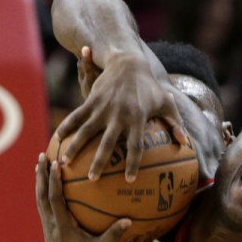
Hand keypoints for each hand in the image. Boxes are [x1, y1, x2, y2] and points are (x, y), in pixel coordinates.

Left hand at [35, 153, 129, 241]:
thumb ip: (114, 235)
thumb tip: (128, 220)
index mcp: (63, 227)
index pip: (56, 200)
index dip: (54, 181)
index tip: (55, 163)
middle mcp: (51, 225)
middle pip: (42, 195)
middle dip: (41, 175)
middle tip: (42, 155)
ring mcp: (48, 229)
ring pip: (40, 201)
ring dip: (39, 182)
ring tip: (39, 165)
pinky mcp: (48, 232)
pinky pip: (44, 208)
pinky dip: (44, 194)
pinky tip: (48, 187)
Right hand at [55, 47, 188, 181]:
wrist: (129, 62)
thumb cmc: (151, 86)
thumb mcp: (167, 103)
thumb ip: (176, 124)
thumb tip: (185, 144)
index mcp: (138, 118)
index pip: (135, 146)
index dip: (132, 163)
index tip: (129, 179)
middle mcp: (119, 115)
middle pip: (107, 144)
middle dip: (99, 162)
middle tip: (93, 179)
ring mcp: (103, 108)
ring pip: (86, 131)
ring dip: (75, 148)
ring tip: (65, 163)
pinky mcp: (91, 100)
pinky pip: (76, 116)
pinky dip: (66, 127)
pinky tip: (56, 140)